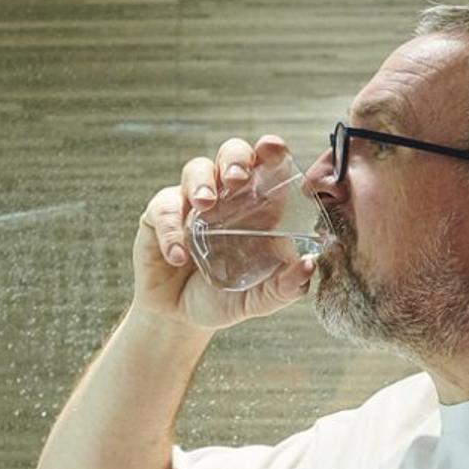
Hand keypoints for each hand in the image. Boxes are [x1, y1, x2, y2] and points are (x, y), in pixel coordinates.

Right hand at [133, 134, 317, 332]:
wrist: (181, 319)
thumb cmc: (225, 299)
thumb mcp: (258, 299)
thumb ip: (284, 287)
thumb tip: (309, 267)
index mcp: (258, 206)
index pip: (267, 167)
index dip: (271, 151)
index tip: (273, 149)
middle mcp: (226, 196)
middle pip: (231, 154)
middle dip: (235, 158)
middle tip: (237, 179)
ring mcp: (191, 202)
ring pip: (195, 169)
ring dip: (201, 182)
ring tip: (205, 205)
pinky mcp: (159, 217)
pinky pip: (164, 208)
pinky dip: (172, 229)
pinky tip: (179, 256)